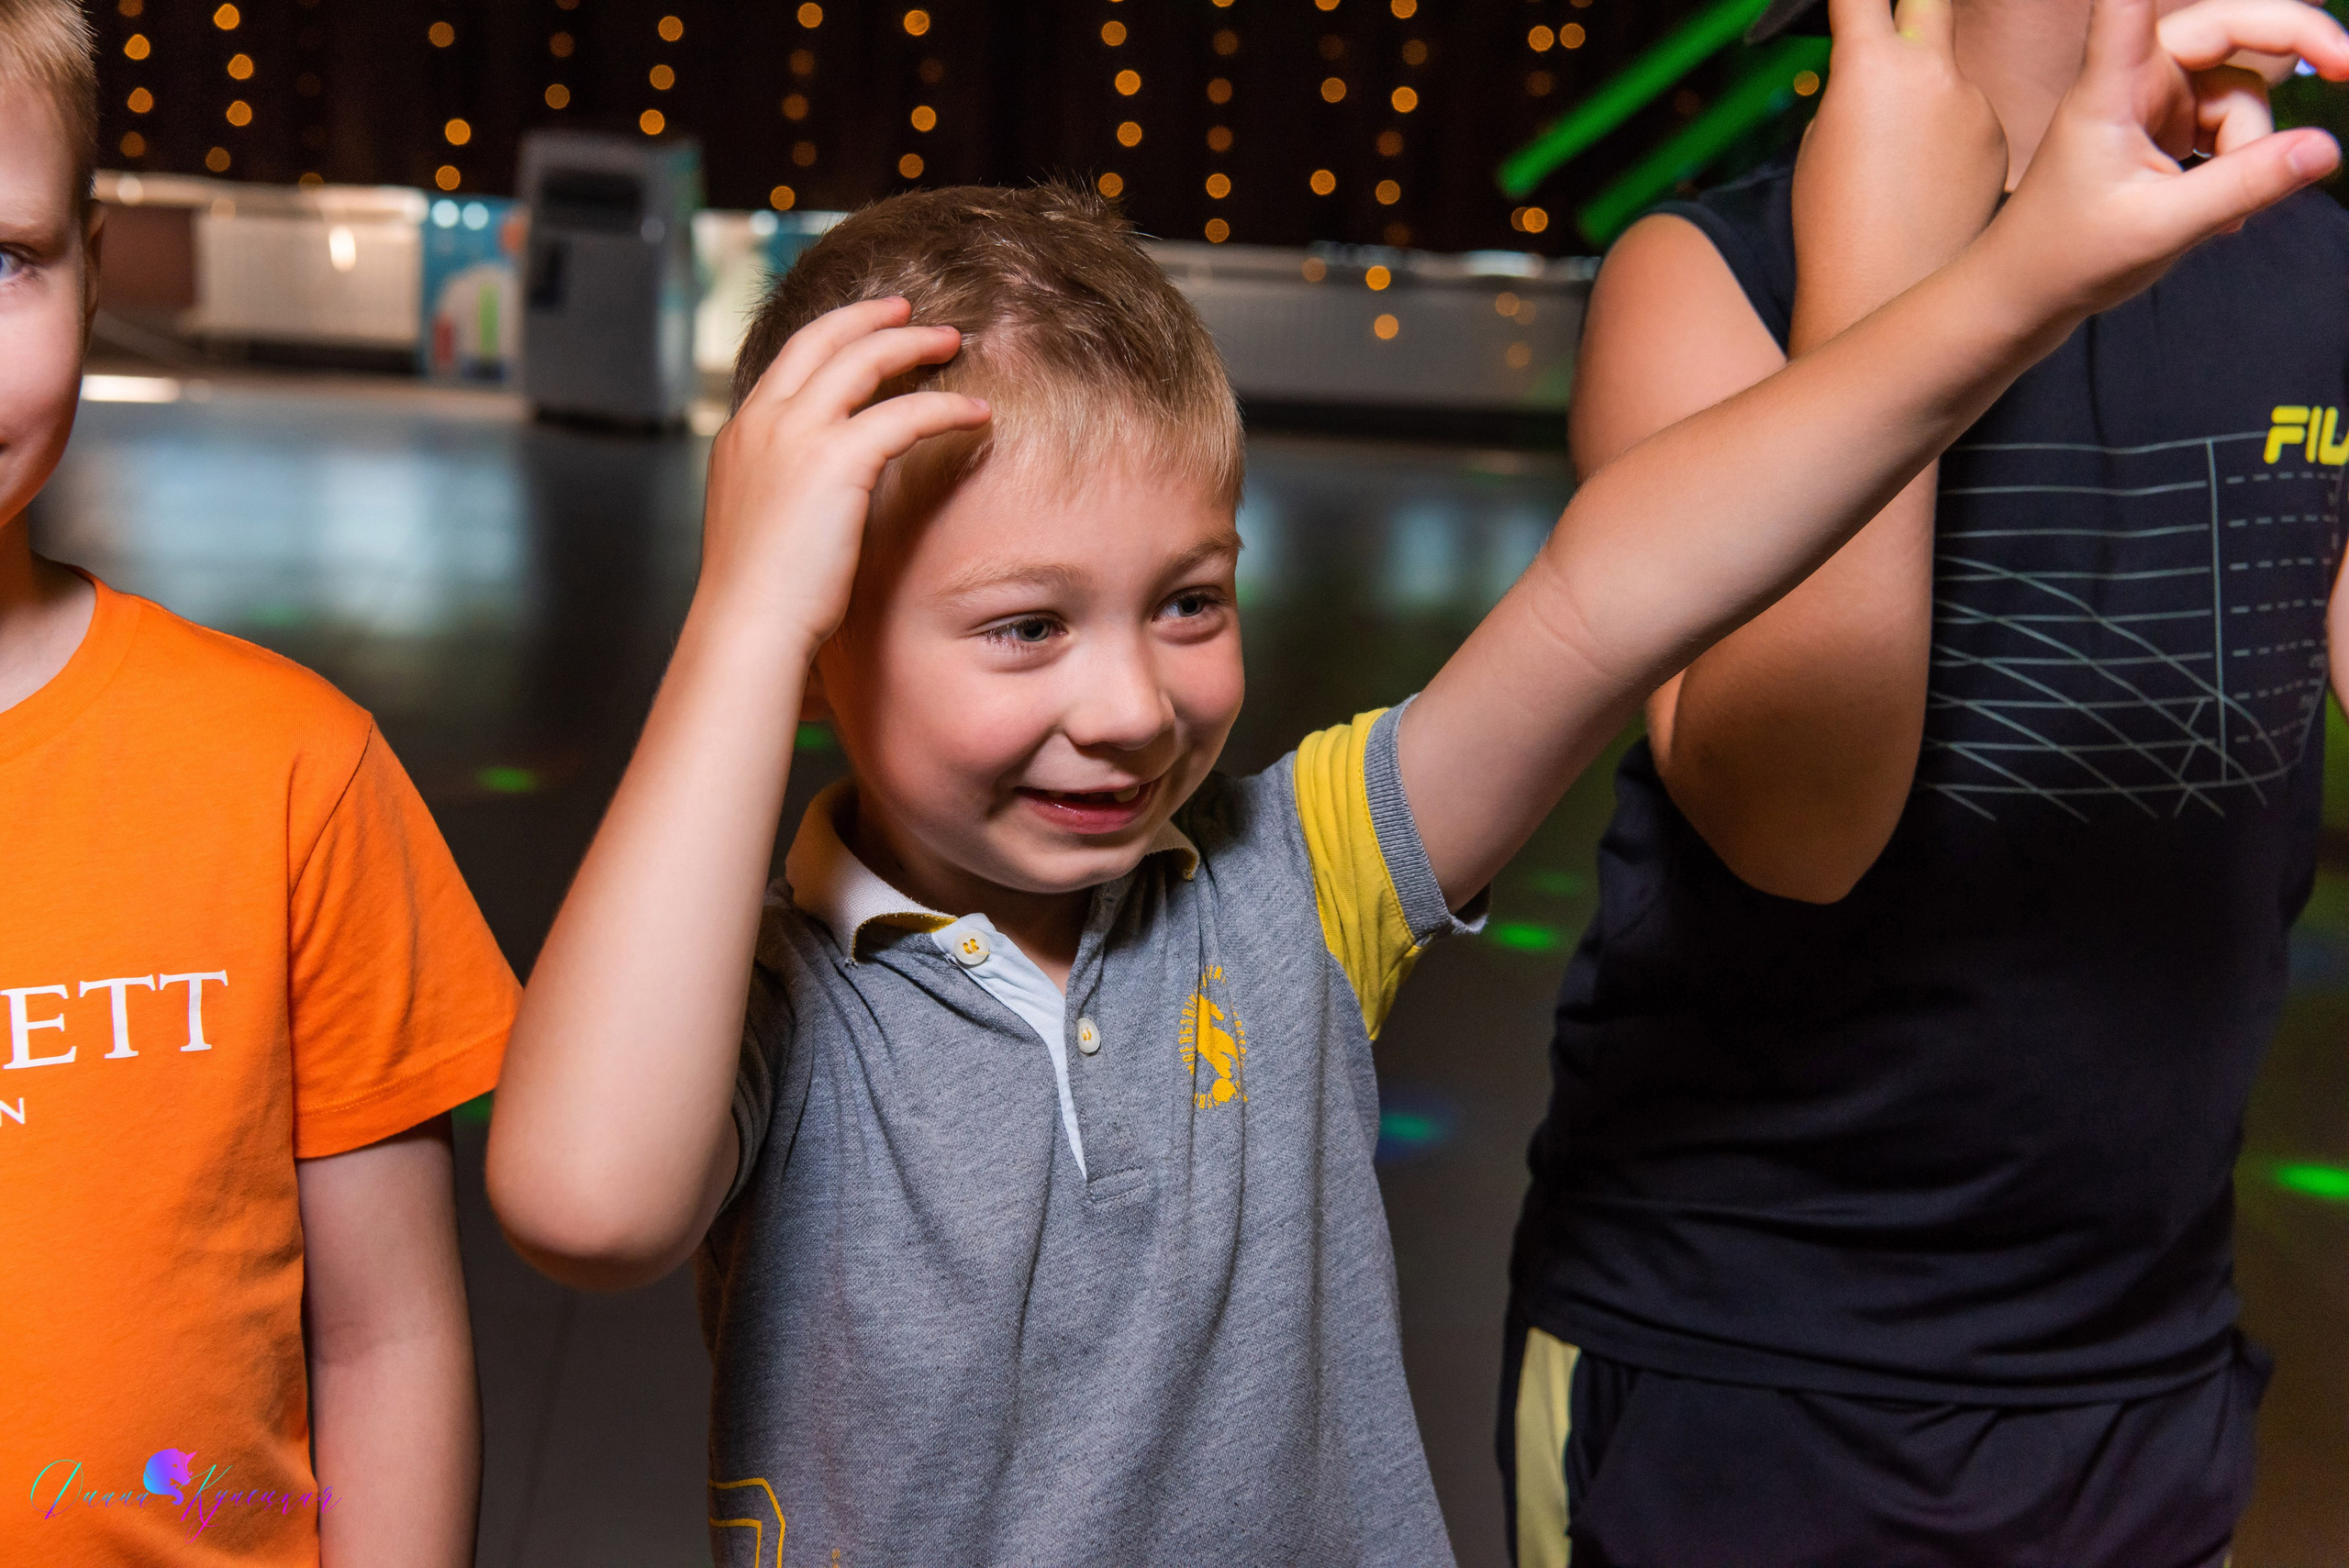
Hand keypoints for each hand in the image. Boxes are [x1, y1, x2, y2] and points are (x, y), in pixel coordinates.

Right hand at [699, 297, 990, 651]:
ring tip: (951, 341)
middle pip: (822, 340)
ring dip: (913, 344)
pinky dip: (945, 407)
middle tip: (909, 311)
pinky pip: (904, 414)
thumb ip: (784, 489)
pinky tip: (975, 412)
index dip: (832, 337)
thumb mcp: (761, 524)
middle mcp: (763, 422)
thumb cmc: (760, 597)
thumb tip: (816, 495)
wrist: (748, 624)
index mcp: (740, 434)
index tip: (866, 328)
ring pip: (863, 360)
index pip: (789, 362)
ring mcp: (795, 435)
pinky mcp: (836, 459)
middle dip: (870, 317)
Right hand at [1791, 0, 2007, 348]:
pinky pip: (1969, 120)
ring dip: (1926, 97)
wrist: (1883, 293)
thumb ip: (1854, 94)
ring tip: (1898, 168)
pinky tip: (1928, 191)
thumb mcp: (1820, 147)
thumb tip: (1883, 78)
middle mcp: (1930, 71)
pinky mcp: (1999, 140)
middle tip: (1904, 11)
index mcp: (1870, 68)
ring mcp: (1974, 103)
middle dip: (1914, 0)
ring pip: (1947, 75)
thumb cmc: (1833, 225)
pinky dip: (1949, 142)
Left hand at [1982, 0, 2348, 320]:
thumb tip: (2328, 148)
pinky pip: (2229, 126)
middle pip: (2231, 25)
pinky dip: (2239, 165)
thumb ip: (2246, 185)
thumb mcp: (2162, 227)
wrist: (2024, 298)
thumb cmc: (2066, 258)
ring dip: (2252, 144)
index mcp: (2113, 83)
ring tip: (2227, 211)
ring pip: (2240, 92)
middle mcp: (2134, 77)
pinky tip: (2220, 215)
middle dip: (2295, 42)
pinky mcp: (2163, 130)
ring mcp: (2152, 102)